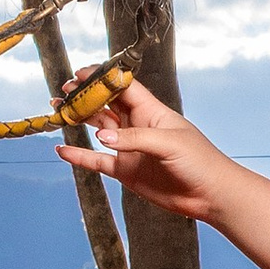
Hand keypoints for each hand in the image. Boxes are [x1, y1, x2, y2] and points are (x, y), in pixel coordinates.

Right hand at [72, 76, 229, 219]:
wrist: (210, 195)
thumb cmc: (200, 161)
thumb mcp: (169, 143)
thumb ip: (135, 138)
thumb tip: (102, 137)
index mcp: (151, 111)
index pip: (122, 87)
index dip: (102, 79)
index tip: (81, 73)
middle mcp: (137, 126)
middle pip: (106, 105)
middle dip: (85, 96)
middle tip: (64, 91)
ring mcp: (130, 148)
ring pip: (98, 130)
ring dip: (78, 120)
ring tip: (58, 112)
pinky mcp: (126, 171)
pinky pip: (97, 161)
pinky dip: (80, 155)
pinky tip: (62, 150)